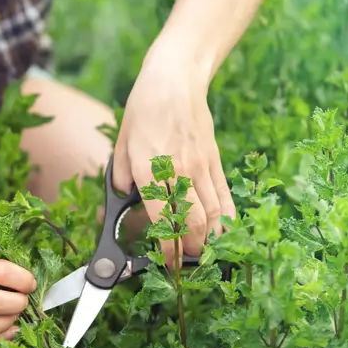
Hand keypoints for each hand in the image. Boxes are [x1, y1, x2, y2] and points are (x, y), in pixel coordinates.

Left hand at [111, 40, 235, 266]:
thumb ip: (120, 176)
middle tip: (186, 266)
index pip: (162, 218)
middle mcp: (177, 171)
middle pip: (193, 222)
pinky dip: (227, 220)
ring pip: (213, 214)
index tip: (167, 264)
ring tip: (203, 256)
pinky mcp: (215, 161)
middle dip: (192, 251)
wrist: (174, 80)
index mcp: (148, 169)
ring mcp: (201, 166)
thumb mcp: (121, 143)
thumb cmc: (142, 111)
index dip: (167, 247)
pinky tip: (224, 235)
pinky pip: (225, 197)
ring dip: (210, 240)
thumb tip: (122, 198)